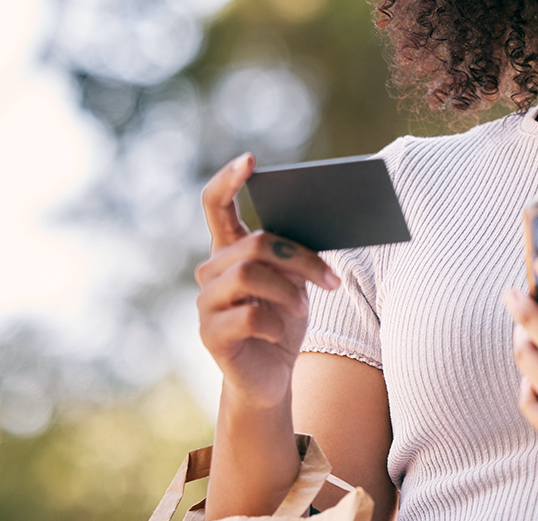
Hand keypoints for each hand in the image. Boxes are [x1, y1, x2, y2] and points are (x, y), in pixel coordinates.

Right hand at [196, 153, 340, 409]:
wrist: (270, 378)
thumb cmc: (284, 323)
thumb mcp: (295, 284)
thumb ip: (294, 257)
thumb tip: (319, 235)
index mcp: (229, 252)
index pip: (216, 205)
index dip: (229, 180)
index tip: (250, 160)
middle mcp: (210, 272)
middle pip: (254, 244)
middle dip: (300, 259)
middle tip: (331, 279)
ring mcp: (206, 303)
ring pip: (249, 275)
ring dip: (288, 290)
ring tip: (304, 309)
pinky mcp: (210, 334)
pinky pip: (248, 315)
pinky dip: (274, 323)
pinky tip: (280, 334)